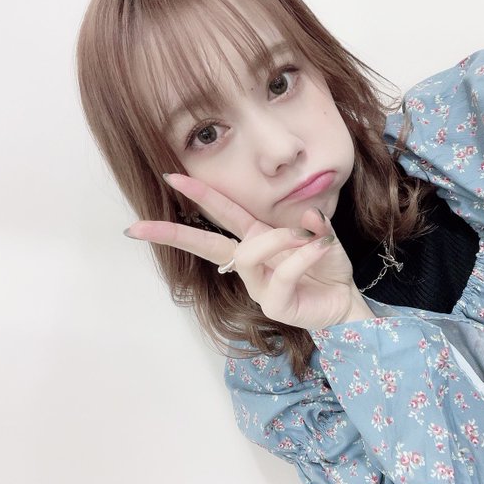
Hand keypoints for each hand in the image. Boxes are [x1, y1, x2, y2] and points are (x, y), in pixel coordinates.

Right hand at [124, 174, 373, 328]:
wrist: (344, 302)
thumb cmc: (327, 268)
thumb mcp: (323, 237)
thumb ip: (314, 224)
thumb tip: (307, 215)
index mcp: (256, 239)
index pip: (222, 215)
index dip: (198, 196)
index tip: (170, 178)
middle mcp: (251, 262)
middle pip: (207, 244)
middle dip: (175, 233)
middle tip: (140, 226)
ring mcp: (258, 285)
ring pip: (248, 254)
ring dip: (278, 238)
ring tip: (307, 237)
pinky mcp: (274, 304)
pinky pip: (282, 274)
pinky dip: (302, 257)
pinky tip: (319, 248)